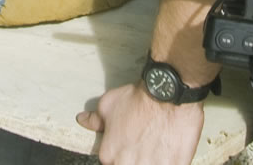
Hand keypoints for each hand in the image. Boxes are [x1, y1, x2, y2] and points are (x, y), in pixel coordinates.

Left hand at [77, 83, 204, 164]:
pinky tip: (168, 150)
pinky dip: (168, 160)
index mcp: (109, 155)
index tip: (130, 147)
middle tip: (144, 146)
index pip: (112, 163)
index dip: (123, 154)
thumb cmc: (138, 99)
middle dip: (136, 159)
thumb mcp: (109, 104)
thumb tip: (83, 120)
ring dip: (151, 160)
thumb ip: (95, 119)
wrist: (167, 94)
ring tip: (156, 147)